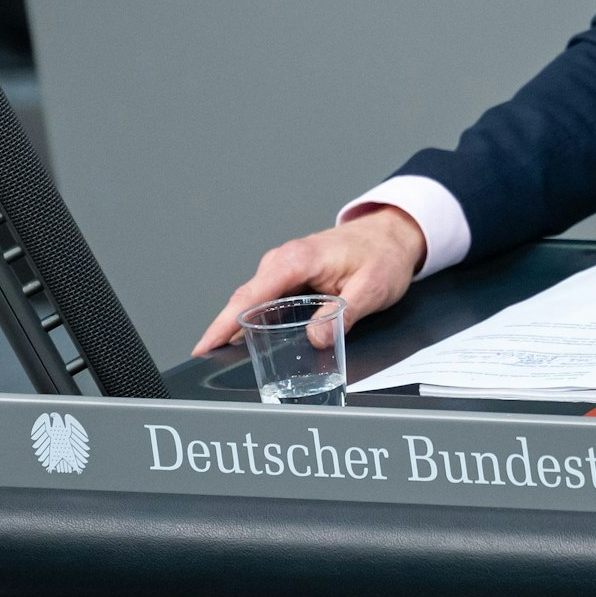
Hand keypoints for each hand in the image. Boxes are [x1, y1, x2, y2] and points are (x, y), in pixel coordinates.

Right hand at [191, 206, 426, 356]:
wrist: (392, 234)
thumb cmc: (383, 255)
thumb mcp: (372, 288)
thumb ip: (344, 314)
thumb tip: (316, 339)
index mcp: (298, 259)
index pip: (251, 295)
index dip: (224, 323)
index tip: (203, 346)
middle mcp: (284, 260)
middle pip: (244, 300)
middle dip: (222, 331)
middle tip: (207, 362)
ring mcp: (285, 266)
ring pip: (253, 300)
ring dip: (237, 326)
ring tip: (222, 357)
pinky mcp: (290, 274)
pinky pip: (265, 299)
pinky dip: (254, 318)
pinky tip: (250, 339)